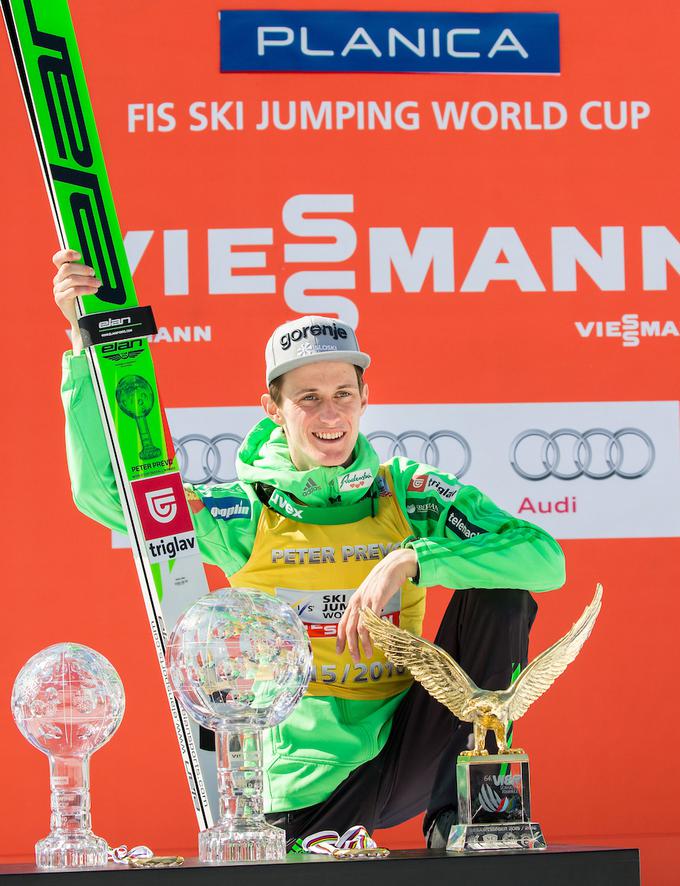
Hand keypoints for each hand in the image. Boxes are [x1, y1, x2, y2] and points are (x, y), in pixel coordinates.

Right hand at [52, 248, 102, 354]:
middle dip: (82, 268)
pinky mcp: (60, 299)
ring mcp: (58, 290)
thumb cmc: (91, 300)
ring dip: (86, 280)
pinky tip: (94, 291)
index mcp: (64, 272)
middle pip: (66, 268)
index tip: (79, 254)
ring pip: (70, 279)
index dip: (66, 253)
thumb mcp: (92, 283)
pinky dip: (84, 289)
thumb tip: (111, 261)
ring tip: (98, 284)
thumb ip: (94, 273)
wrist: (85, 322)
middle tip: (94, 272)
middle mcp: (59, 279)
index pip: (59, 258)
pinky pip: (72, 291)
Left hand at [336, 548, 417, 662]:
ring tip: (368, 655)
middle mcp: (357, 602)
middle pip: (349, 629)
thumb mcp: (369, 595)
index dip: (340, 639)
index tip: (339, 652)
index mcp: (353, 602)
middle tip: (355, 659)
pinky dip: (373, 632)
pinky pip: (373, 619)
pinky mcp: (378, 598)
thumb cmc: (382, 581)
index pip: (342, 623)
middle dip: (351, 646)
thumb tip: (364, 623)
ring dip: (363, 644)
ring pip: (361, 627)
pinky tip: (376, 641)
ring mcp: (367, 600)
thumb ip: (365, 607)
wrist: (393, 566)